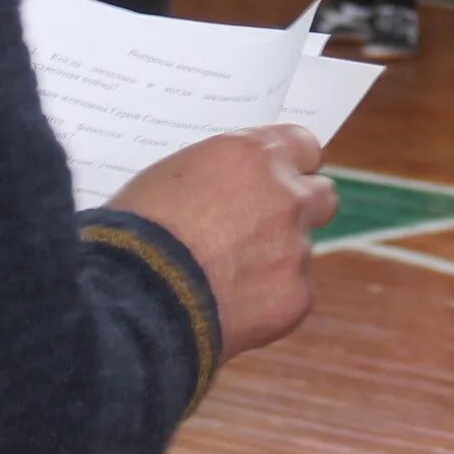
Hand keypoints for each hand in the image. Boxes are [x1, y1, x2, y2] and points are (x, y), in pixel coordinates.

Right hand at [108, 124, 337, 358]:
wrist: (132, 299)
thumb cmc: (135, 232)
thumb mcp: (173, 177)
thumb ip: (221, 176)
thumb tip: (232, 188)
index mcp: (253, 156)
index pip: (304, 146)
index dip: (291, 166)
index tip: (281, 179)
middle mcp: (285, 196)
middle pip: (321, 196)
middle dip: (299, 211)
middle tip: (264, 230)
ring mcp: (295, 248)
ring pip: (301, 251)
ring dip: (276, 260)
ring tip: (225, 279)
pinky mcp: (296, 297)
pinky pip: (292, 294)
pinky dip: (267, 302)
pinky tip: (227, 308)